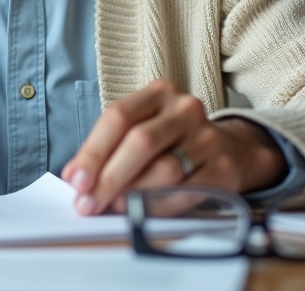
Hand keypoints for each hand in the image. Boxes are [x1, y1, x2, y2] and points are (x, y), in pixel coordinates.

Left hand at [60, 79, 286, 214]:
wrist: (229, 149)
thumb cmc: (171, 141)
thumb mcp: (140, 129)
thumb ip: (107, 149)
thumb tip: (75, 177)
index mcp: (159, 93)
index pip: (118, 117)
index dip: (93, 151)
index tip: (76, 180)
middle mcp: (185, 109)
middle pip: (140, 142)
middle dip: (109, 177)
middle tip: (88, 203)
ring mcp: (208, 137)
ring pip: (165, 169)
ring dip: (133, 194)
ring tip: (114, 206)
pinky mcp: (224, 168)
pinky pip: (186, 192)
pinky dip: (159, 206)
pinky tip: (142, 212)